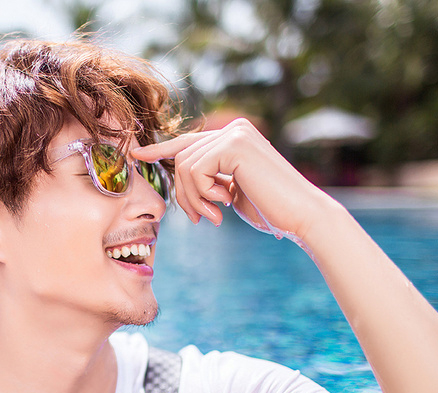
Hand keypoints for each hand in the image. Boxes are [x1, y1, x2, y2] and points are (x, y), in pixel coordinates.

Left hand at [132, 119, 337, 244]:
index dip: (161, 150)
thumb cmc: (270, 209)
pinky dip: (202, 194)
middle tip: (202, 218)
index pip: (188, 142)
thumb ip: (211, 178)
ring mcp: (234, 134)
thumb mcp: (232, 190)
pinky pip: (194, 171)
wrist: (301, 216)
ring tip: (214, 214)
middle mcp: (234, 128)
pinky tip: (225, 204)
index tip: (136, 156)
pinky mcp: (233, 145)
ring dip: (194, 199)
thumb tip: (181, 174)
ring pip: (184, 167)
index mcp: (234, 137)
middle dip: (184, 195)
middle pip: (181, 158)